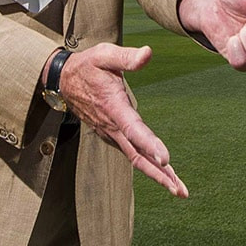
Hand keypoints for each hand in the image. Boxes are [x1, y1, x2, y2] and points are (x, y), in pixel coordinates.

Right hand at [56, 43, 187, 197]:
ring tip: (179, 189)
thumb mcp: (104, 54)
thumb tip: (148, 54)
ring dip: (157, 175)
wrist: (64, 80)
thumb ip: (126, 57)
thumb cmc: (88, 65)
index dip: (149, 145)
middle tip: (181, 191)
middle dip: (159, 175)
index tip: (166, 160)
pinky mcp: (113, 135)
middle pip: (138, 156)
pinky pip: (132, 154)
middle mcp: (112, 126)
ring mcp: (111, 134)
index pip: (133, 129)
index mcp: (113, 107)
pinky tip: (163, 173)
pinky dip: (148, 165)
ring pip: (136, 159)